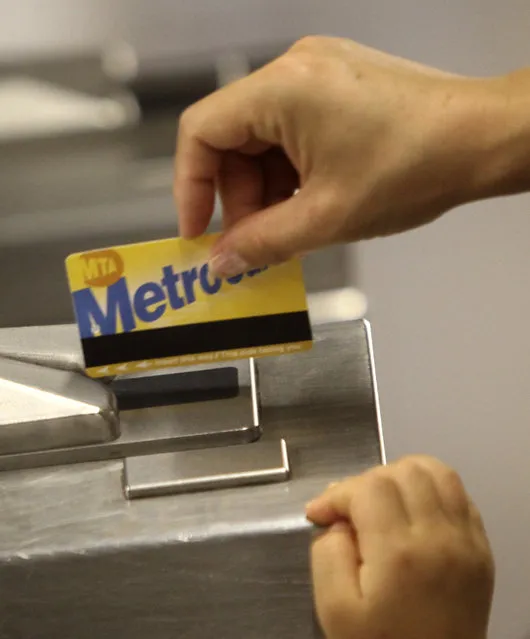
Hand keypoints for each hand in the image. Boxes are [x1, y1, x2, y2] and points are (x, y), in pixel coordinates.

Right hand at [174, 36, 502, 275]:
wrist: (481, 139)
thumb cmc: (416, 165)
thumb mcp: (326, 217)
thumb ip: (263, 244)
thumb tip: (223, 262)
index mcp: (282, 89)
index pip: (201, 131)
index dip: (190, 186)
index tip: (198, 230)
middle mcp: (294, 69)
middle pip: (232, 139)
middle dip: (236, 198)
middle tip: (251, 244)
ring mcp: (316, 73)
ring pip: (261, 139)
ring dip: (264, 190)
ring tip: (286, 230)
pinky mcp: (335, 86)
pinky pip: (290, 132)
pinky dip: (288, 173)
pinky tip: (305, 204)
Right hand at [306, 456, 493, 638]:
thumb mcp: (334, 609)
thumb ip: (327, 553)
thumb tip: (340, 519)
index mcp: (399, 552)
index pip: (368, 486)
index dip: (338, 493)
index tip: (320, 514)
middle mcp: (439, 536)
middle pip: (401, 471)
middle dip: (366, 482)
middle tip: (351, 513)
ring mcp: (467, 540)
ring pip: (435, 471)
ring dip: (401, 476)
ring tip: (382, 502)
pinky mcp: (482, 546)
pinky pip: (459, 493)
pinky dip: (431, 488)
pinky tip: (413, 511)